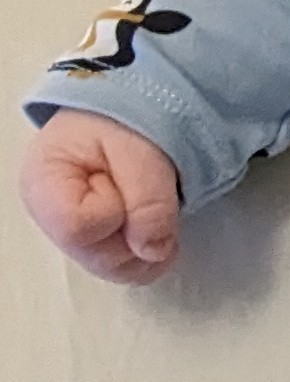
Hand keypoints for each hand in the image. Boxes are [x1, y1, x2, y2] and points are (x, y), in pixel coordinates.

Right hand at [20, 109, 181, 283]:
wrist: (125, 112)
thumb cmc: (123, 121)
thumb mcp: (141, 151)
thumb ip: (149, 201)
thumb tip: (153, 251)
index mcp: (43, 185)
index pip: (78, 230)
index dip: (114, 212)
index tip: (119, 178)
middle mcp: (50, 219)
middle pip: (99, 258)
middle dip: (135, 230)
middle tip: (142, 189)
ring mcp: (74, 236)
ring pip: (117, 269)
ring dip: (148, 243)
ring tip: (148, 200)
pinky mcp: (97, 243)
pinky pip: (129, 269)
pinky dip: (152, 252)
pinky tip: (155, 221)